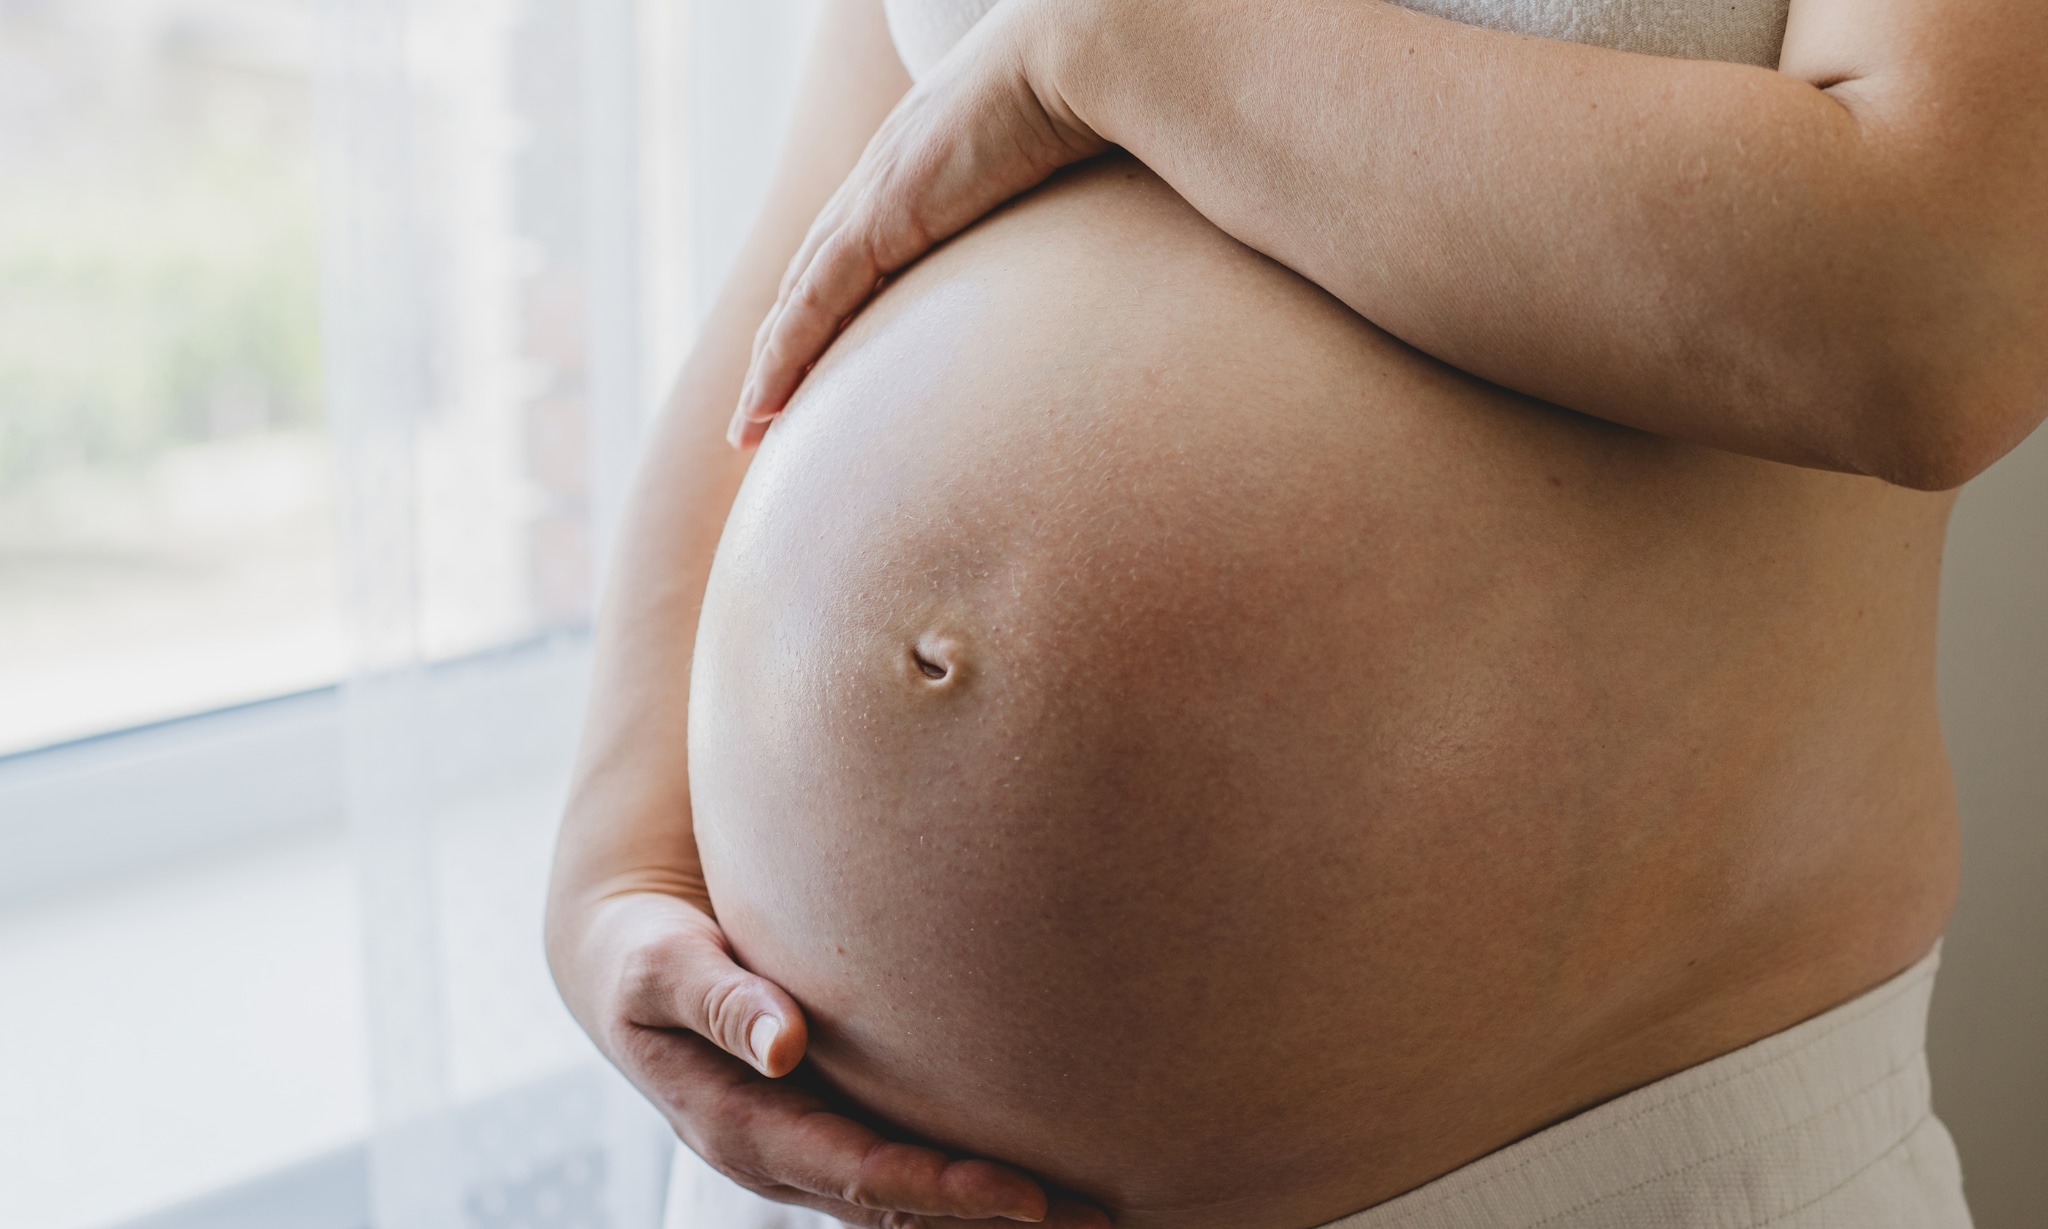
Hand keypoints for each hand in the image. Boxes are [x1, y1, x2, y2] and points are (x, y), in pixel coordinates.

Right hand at [569, 892, 1110, 1227]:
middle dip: (992, 1222)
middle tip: (1094, 1220)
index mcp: (743, 1128)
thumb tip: (783, 1046)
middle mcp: (783, 1157)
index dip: (944, 1191)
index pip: (861, 1176)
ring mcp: (810, 1149)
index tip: (1024, 1196)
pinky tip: (1035, 1180)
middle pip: (901, 1210)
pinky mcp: (832, 1124)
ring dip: (990, 1217)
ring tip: (1091, 1215)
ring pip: (909, 1205)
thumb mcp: (664, 967)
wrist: (626, 969)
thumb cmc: (648, 956)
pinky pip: (905, 1173)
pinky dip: (966, 1185)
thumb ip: (719, 999)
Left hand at [727, 0, 1107, 447]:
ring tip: (750, 427)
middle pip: (813, 280)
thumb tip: (1112, 263)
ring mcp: (874, 199)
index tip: (817, 362)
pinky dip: (785, 356)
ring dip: (771, 366)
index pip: (856, 253)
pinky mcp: (879, 219)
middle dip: (783, 345)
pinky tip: (765, 404)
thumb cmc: (1098, 103)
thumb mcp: (1068, 175)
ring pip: (799, 300)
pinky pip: (815, 303)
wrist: (1079, 53)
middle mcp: (882, 181)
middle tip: (761, 408)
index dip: (826, 309)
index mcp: (920, 172)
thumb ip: (1059, 217)